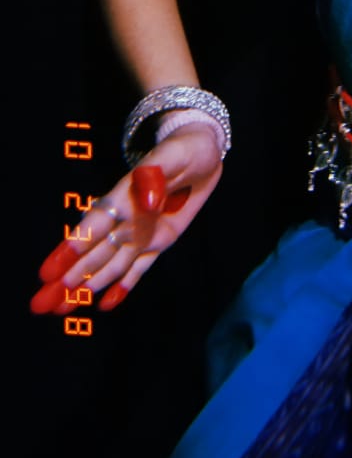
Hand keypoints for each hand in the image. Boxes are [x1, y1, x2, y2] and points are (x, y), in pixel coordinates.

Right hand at [30, 124, 222, 313]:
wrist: (202, 153)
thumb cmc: (183, 149)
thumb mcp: (172, 155)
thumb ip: (154, 175)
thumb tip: (145, 200)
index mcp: (123, 197)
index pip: (93, 228)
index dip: (71, 249)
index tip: (48, 272)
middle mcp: (128, 219)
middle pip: (93, 253)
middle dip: (68, 278)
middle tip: (42, 304)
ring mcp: (142, 232)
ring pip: (110, 265)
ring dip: (88, 286)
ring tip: (63, 308)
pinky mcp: (160, 240)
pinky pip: (139, 267)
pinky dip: (124, 285)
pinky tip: (106, 304)